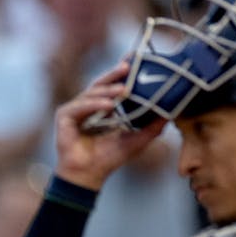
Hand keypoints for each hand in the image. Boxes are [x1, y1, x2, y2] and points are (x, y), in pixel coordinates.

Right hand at [54, 63, 165, 189]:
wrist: (89, 175)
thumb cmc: (109, 159)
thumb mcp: (137, 140)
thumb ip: (153, 127)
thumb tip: (172, 113)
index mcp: (102, 109)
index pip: (112, 86)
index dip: (121, 74)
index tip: (135, 61)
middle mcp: (87, 106)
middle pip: (100, 84)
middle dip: (114, 74)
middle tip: (128, 66)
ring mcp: (74, 110)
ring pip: (91, 93)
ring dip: (107, 91)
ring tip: (123, 90)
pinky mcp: (63, 117)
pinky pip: (80, 106)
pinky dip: (94, 105)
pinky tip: (108, 106)